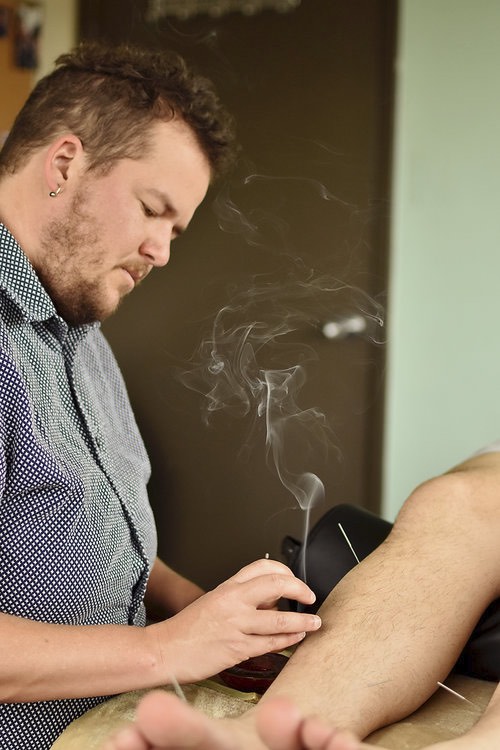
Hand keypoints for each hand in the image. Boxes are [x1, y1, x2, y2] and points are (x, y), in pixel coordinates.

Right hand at [148, 558, 320, 683]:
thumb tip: (272, 601)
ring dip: (303, 621)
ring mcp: (235, 624)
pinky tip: (297, 638)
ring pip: (280, 618)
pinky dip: (289, 640)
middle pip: (276, 584)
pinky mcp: (237, 648)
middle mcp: (232, 601)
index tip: (295, 582)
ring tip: (314, 623)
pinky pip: (271, 642)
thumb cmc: (187, 630)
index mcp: (227, 587)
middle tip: (310, 597)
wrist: (164, 650)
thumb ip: (241, 598)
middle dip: (300, 590)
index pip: (263, 567)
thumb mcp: (214, 602)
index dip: (285, 572)